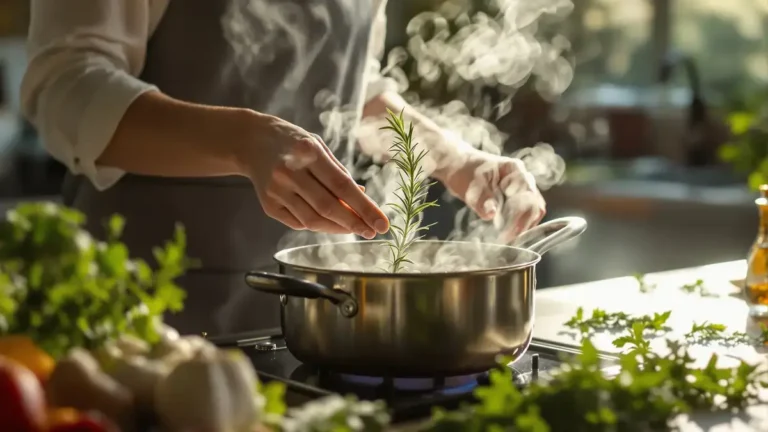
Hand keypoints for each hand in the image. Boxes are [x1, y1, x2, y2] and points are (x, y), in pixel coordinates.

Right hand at [237, 112, 388, 237]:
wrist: (251, 142)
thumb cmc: (293, 142)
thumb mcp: (318, 146)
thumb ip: (339, 172)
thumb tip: (362, 196)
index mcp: (308, 152)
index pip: (342, 185)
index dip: (364, 207)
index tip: (382, 223)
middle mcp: (290, 172)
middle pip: (328, 207)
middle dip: (354, 223)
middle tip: (372, 231)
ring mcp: (276, 190)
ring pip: (313, 220)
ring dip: (338, 228)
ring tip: (354, 228)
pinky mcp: (268, 204)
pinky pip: (299, 223)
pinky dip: (319, 225)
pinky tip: (330, 223)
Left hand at [438, 147, 545, 241]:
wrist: (456, 165)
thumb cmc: (464, 169)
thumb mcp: (470, 183)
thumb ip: (482, 198)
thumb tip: (491, 214)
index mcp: (515, 171)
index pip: (529, 197)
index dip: (521, 218)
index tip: (507, 234)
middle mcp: (523, 180)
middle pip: (535, 206)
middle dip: (523, 225)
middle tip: (506, 240)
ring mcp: (520, 190)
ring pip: (531, 212)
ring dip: (521, 227)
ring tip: (504, 238)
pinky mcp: (514, 200)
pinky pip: (522, 215)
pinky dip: (515, 226)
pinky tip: (503, 234)